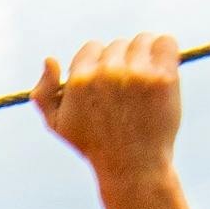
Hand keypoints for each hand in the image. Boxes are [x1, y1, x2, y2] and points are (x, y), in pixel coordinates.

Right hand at [33, 35, 182, 184]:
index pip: (92, 48)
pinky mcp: (163, 78)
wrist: (132, 168)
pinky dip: (166, 50)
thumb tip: (49, 59)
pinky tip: (163, 67)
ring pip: (143, 40)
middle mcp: (108, 73)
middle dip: (123, 61)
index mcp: (80, 80)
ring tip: (146, 80)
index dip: (99, 64)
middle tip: (128, 89)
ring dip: (145, 54)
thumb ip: (43, 94)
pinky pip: (167, 43)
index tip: (107, 84)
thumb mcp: (57, 124)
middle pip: (118, 44)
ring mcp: (137, 74)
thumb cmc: (94, 145)